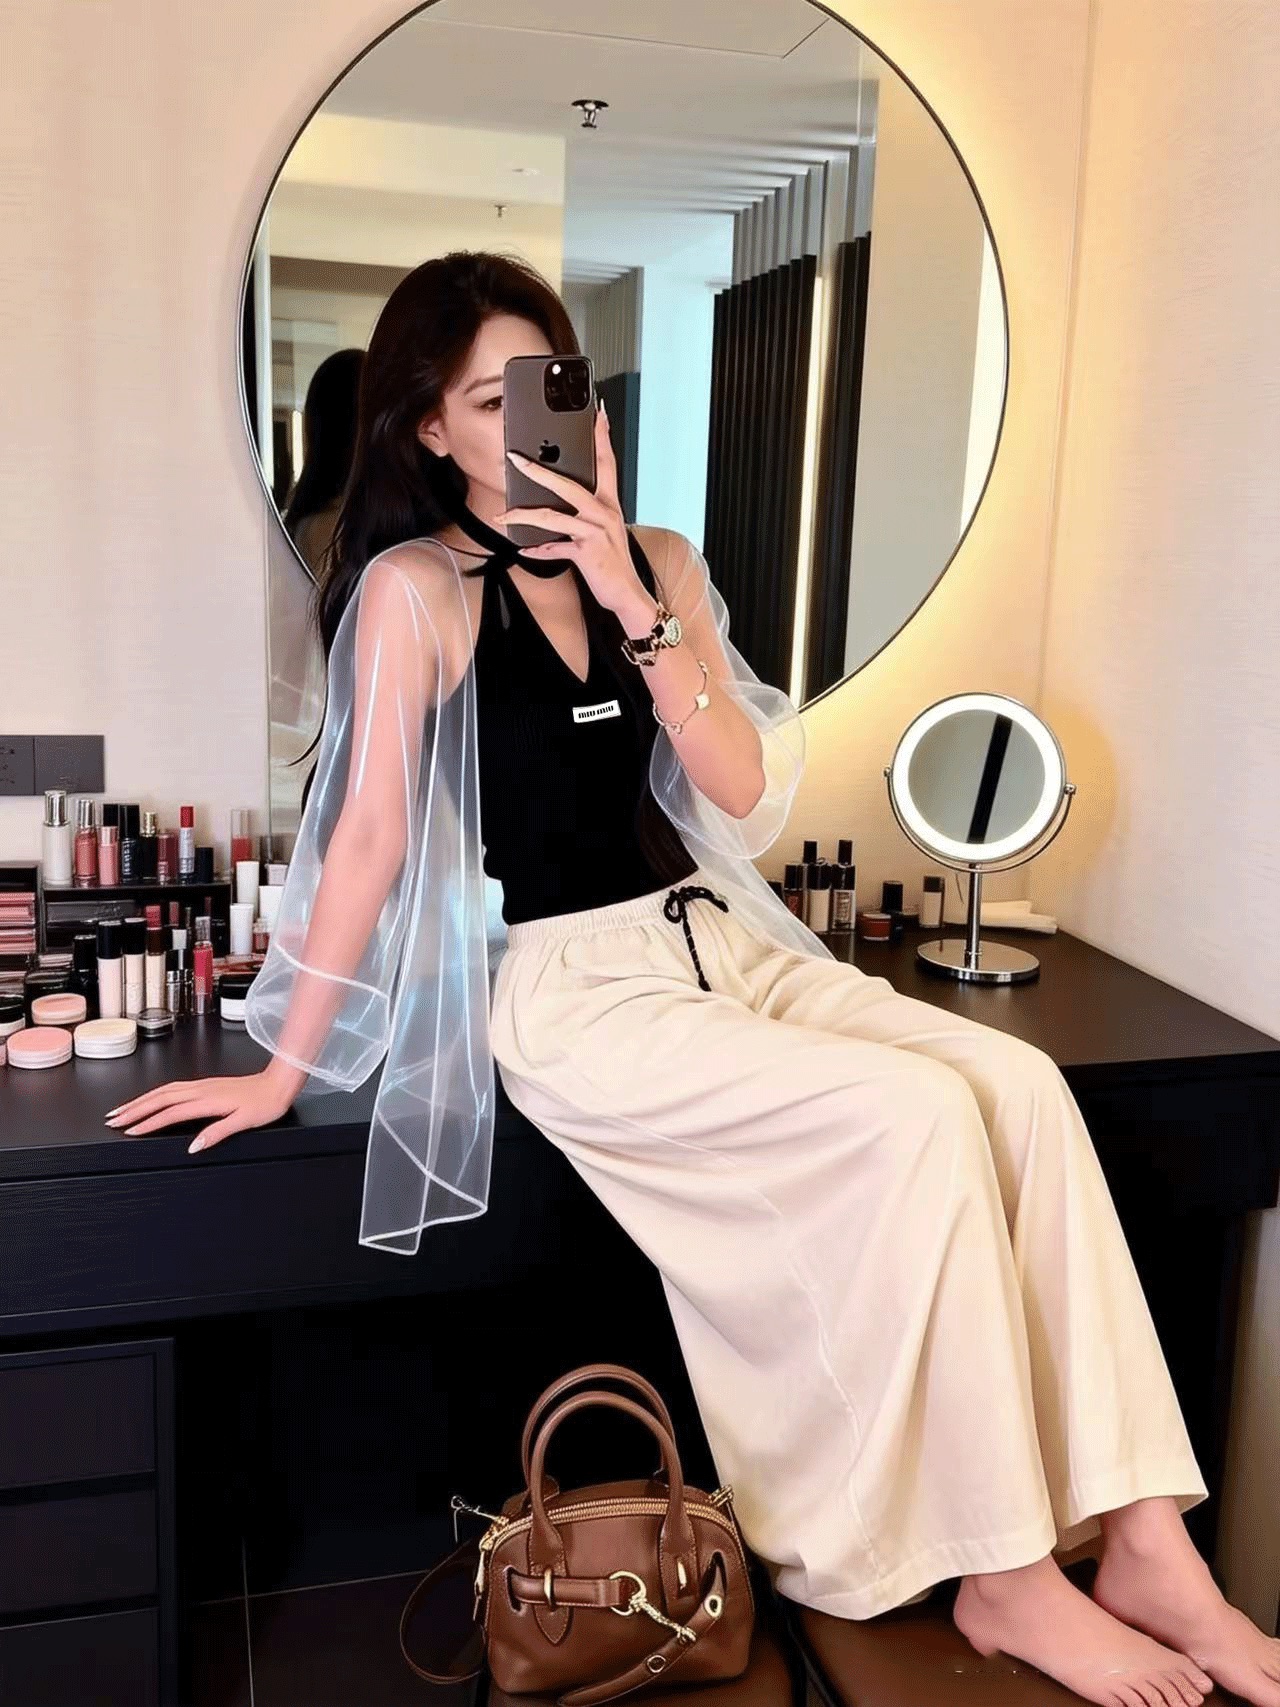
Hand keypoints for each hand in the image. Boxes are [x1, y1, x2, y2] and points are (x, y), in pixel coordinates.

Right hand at [103, 1066, 298, 1153]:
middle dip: (134, 1109)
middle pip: (160, 1098)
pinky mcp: (206, 1084)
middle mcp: (201, 1090)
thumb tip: (193, 1146)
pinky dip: (156, 1093)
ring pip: (164, 1091)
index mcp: (208, 1100)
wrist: (278, 1083)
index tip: (129, 1131)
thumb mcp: (244, 1122)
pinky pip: (173, 1087)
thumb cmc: (265, 1103)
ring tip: (123, 1109)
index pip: (170, 1113)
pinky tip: (151, 1098)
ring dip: (141, 1099)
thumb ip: (218, 1133)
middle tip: (113, 1119)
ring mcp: (202, 1085)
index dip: (148, 1123)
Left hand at [497, 404, 649, 617]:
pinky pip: (554, 548)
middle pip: (566, 483)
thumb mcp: (603, 532)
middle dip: (537, 470)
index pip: (607, 462)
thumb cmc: (612, 562)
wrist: (627, 594)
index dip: (602, 436)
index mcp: (609, 503)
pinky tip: (523, 549)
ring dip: (522, 515)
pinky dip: (538, 550)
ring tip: (503, 515)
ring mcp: (595, 532)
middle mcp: (604, 512)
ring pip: (552, 516)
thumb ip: (582, 515)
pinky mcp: (586, 552)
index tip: (598, 412)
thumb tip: (555, 508)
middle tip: (514, 458)